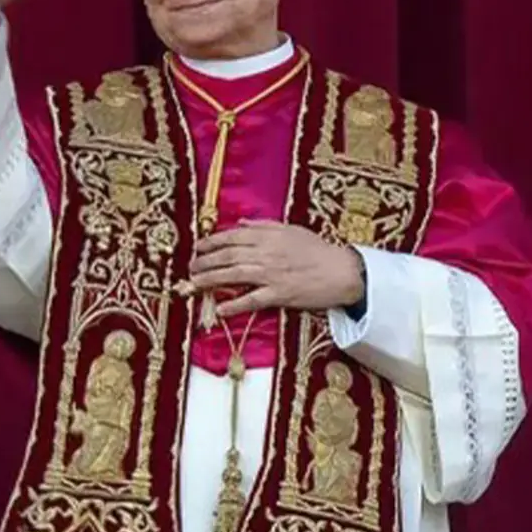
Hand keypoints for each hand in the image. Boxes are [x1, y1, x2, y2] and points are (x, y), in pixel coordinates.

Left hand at [187, 220, 364, 315]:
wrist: (340, 270)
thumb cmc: (317, 249)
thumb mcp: (290, 229)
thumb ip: (263, 225)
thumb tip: (240, 223)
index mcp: (268, 236)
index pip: (231, 237)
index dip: (211, 242)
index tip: (198, 247)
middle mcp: (265, 253)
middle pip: (227, 257)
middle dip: (205, 262)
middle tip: (191, 268)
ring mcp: (271, 274)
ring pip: (234, 276)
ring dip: (211, 280)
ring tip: (194, 284)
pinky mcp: (279, 294)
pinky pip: (252, 300)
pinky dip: (235, 304)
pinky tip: (220, 308)